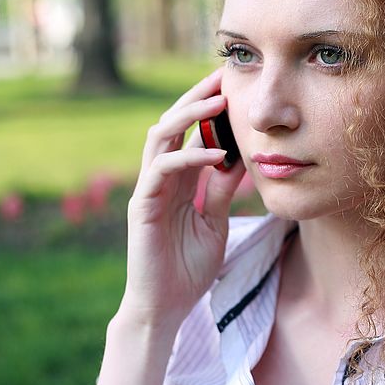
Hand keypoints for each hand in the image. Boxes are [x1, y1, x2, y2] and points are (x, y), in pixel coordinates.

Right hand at [122, 68, 246, 323]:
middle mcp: (158, 178)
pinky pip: (161, 170)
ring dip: (189, 115)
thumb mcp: (214, 221)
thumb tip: (241, 156)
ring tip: (219, 102)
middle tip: (224, 76)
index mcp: (175, 179)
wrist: (165, 307)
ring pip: (159, 136)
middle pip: (170, 122)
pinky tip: (216, 153)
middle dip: (196, 97)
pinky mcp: (143, 207)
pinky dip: (188, 156)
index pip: (187, 131)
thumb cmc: (188, 268)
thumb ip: (221, 189)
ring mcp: (148, 190)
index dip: (205, 106)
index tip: (232, 86)